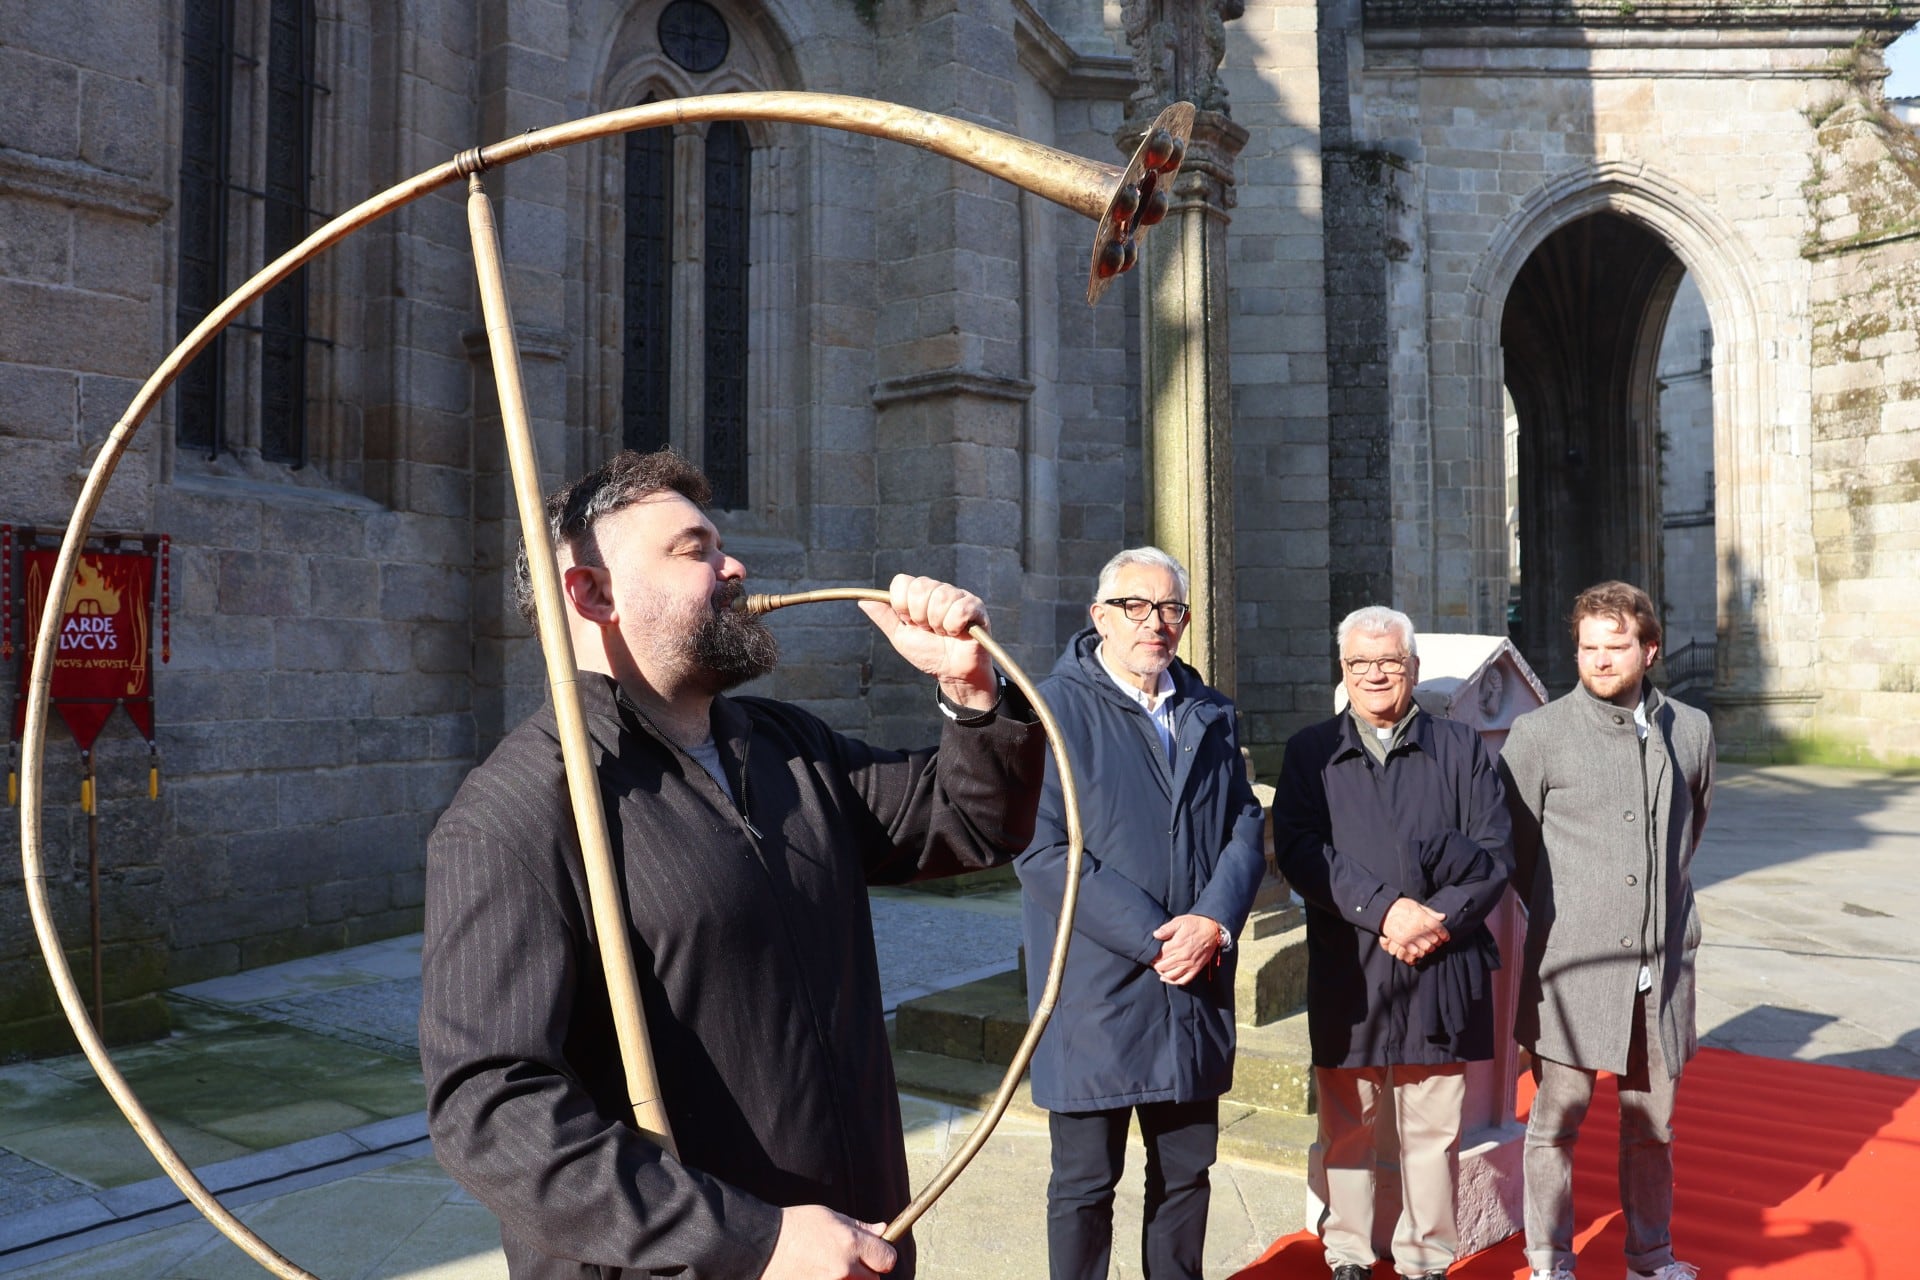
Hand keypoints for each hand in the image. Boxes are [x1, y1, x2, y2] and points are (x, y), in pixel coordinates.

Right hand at [761, 1204, 896, 1278]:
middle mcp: (845, 1269)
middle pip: (874, 1279)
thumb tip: (882, 1230)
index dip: (882, 1254)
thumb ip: (860, 1227)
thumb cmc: (796, 1226)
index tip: (875, 1253)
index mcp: (851, 1244)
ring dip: (850, 1279)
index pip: (888, 1259)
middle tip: (847, 1260)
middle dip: (866, 1270)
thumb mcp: (830, 1217)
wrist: (763, 1247)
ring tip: (828, 1266)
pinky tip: (818, 1273)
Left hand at [857, 574, 995, 707]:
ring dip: (938, 625)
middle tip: (929, 630)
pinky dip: (954, 626)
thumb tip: (863, 600)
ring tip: (944, 633)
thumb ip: (884, 617)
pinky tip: (958, 633)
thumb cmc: (928, 654)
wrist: (952, 673)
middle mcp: (938, 590)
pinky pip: (960, 608)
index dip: (902, 606)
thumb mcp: (901, 637)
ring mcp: (958, 596)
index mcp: (919, 594)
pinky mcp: (975, 606)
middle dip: (920, 617)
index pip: (902, 582)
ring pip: (940, 598)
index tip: (909, 622)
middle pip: (920, 588)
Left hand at [1151, 914, 1224, 984]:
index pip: (1159, 956)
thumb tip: (1155, 935)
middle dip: (1156, 965)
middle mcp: (1182, 957)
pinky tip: (1167, 978)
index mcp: (1177, 945)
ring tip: (1159, 969)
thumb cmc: (1195, 924)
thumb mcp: (1180, 921)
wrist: (1212, 930)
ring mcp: (1190, 964)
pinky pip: (1183, 980)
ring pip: (1171, 975)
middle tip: (1153, 962)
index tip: (1150, 955)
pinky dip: (1174, 982)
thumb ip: (1166, 929)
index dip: (1152, 957)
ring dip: (1162, 974)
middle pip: (1163, 967)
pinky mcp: (1196, 969)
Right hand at [1380, 897, 1447, 965]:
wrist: (1383, 911)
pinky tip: (1420, 948)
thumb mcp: (1417, 906)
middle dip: (1438, 941)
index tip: (1445, 937)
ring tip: (1429, 945)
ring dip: (1430, 947)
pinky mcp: (1403, 942)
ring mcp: (1410, 936)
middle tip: (1437, 941)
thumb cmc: (1401, 906)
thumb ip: (1430, 913)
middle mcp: (1417, 927)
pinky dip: (1420, 952)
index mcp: (1422, 917)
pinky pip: (1416, 952)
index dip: (1444, 934)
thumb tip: (1443, 917)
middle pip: (1434, 939)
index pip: (1438, 928)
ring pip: (1427, 947)